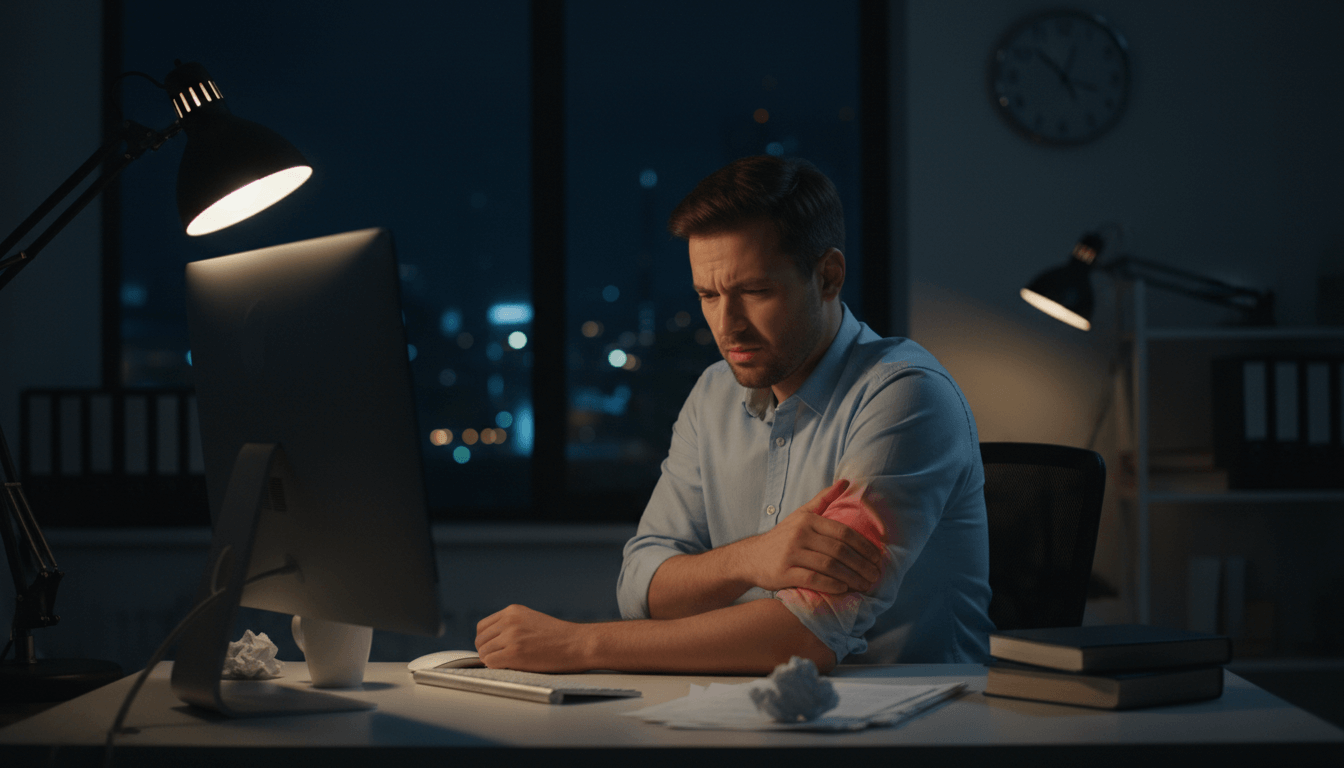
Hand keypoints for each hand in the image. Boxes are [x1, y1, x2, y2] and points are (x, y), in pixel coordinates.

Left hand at [475, 604, 590, 671]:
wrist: (578, 644)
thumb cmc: (560, 637)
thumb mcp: (533, 620)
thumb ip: (513, 626)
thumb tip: (492, 643)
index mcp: (512, 611)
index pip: (483, 627)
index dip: (486, 640)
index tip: (494, 649)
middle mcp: (509, 621)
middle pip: (480, 640)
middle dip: (487, 651)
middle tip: (500, 659)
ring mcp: (511, 636)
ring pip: (483, 652)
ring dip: (492, 661)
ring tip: (508, 664)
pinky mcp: (514, 653)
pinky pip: (490, 662)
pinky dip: (496, 667)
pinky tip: (510, 667)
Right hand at [736, 479, 884, 594]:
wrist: (752, 557)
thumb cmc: (783, 537)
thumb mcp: (801, 515)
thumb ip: (824, 500)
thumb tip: (846, 481)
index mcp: (808, 520)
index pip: (844, 532)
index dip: (864, 546)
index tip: (878, 559)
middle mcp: (800, 534)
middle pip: (839, 550)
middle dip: (862, 565)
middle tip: (875, 575)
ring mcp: (791, 553)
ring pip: (829, 566)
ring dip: (852, 577)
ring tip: (865, 585)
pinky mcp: (784, 572)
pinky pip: (814, 579)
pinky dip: (832, 585)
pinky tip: (844, 589)